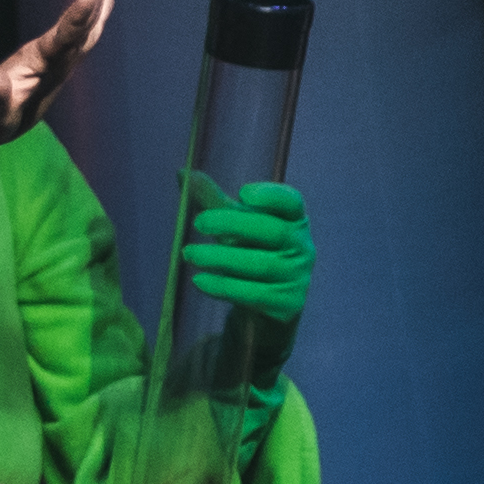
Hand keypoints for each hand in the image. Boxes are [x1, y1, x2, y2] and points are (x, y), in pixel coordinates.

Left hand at [172, 178, 310, 327]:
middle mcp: (302, 246)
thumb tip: (181, 173)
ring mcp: (298, 277)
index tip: (242, 194)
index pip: (291, 203)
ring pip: (261, 265)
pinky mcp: (287, 305)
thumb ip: (212, 201)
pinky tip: (200, 281)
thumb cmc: (250, 256)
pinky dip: (225, 287)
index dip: (271, 196)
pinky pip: (254, 294)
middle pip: (272, 231)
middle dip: (233, 225)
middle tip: (198, 223)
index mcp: (293, 220)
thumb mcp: (233, 228)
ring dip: (221, 258)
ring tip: (189, 254)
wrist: (263, 309)